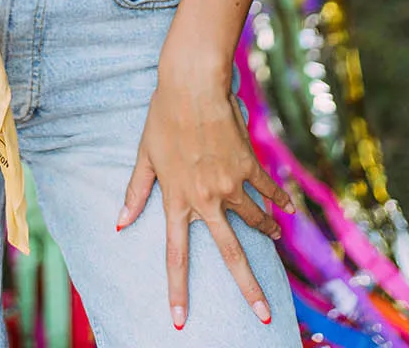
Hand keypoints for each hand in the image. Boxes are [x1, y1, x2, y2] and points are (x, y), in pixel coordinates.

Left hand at [116, 71, 294, 330]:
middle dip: (248, 289)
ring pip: (254, 220)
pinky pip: (267, 188)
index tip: (179, 322)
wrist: (192, 86)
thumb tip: (121, 224)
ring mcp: (231, 184)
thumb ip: (136, 192)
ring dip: (266, 232)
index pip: (176, 255)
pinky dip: (279, 199)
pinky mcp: (249, 165)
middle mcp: (206, 199)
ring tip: (275, 239)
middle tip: (263, 316)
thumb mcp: (145, 155)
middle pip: (230, 254)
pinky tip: (288, 209)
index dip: (177, 291)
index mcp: (178, 200)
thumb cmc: (163, 117)